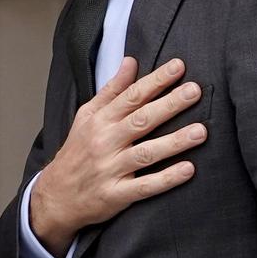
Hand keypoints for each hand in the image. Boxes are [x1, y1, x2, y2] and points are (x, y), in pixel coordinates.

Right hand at [29, 57, 205, 257]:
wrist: (56, 195)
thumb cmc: (77, 152)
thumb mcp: (87, 117)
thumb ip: (111, 91)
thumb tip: (131, 61)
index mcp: (99, 121)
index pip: (131, 97)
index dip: (155, 81)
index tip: (179, 67)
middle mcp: (104, 143)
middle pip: (141, 120)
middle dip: (169, 105)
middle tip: (195, 91)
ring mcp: (110, 170)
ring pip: (146, 153)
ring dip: (174, 142)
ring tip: (200, 131)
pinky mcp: (116, 195)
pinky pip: (145, 186)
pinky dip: (166, 179)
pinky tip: (188, 169)